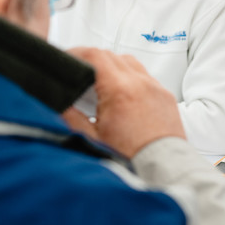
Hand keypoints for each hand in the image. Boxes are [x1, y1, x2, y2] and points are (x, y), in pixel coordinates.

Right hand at [68, 47, 185, 157]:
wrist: (163, 171)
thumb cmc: (131, 159)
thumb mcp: (92, 139)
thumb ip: (71, 117)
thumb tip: (59, 103)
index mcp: (120, 90)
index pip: (95, 56)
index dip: (77, 53)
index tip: (67, 58)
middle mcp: (140, 84)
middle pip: (111, 56)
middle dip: (92, 59)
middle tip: (79, 70)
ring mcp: (155, 88)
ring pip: (130, 62)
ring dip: (113, 66)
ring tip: (100, 81)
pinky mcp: (165, 97)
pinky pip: (145, 76)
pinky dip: (131, 77)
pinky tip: (122, 93)